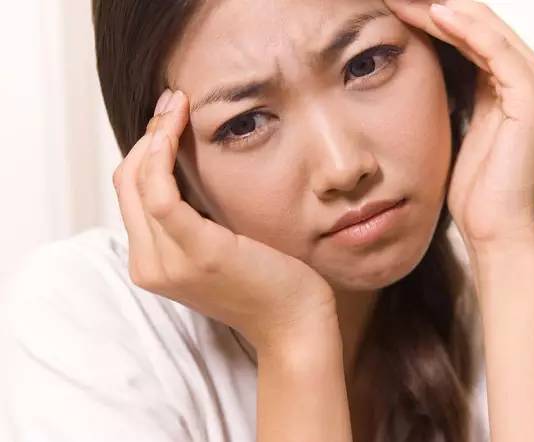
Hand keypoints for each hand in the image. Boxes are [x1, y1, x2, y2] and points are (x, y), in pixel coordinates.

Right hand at [112, 90, 337, 351]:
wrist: (294, 324)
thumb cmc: (268, 281)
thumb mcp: (222, 247)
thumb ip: (197, 219)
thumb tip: (190, 168)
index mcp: (153, 263)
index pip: (133, 194)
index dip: (145, 151)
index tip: (169, 118)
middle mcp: (150, 265)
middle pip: (127, 183)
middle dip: (147, 136)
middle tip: (173, 102)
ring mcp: (169, 262)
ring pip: (137, 181)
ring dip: (154, 136)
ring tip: (177, 105)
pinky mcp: (196, 252)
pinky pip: (160, 193)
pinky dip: (161, 154)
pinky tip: (177, 129)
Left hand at [384, 0, 533, 255]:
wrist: (496, 230)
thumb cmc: (474, 190)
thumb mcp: (455, 130)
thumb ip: (451, 95)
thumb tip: (421, 70)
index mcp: (511, 83)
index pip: (471, 30)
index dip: (431, 13)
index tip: (392, 6)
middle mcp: (530, 76)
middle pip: (478, 20)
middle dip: (432, 5)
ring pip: (485, 26)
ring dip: (440, 7)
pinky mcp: (532, 98)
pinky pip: (494, 49)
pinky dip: (463, 29)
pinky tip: (432, 14)